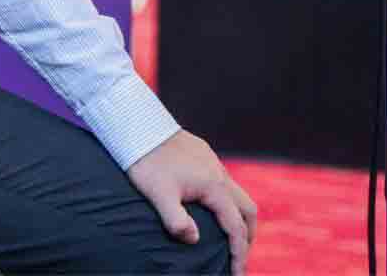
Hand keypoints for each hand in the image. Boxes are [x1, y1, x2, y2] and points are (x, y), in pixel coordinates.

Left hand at [127, 129, 256, 275]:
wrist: (138, 125)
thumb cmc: (146, 161)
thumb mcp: (158, 194)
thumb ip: (176, 220)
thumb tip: (194, 239)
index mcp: (214, 186)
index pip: (236, 227)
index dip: (239, 254)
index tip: (237, 274)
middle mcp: (219, 174)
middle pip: (248, 210)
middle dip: (248, 235)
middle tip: (240, 256)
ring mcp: (213, 163)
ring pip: (238, 194)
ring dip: (239, 217)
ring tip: (230, 236)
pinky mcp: (204, 155)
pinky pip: (225, 182)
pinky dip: (228, 201)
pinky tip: (211, 207)